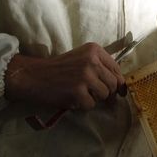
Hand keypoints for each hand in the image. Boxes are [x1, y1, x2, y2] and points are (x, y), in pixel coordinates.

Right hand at [4, 43, 125, 110]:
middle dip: (106, 92)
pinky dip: (82, 105)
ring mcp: (86, 76)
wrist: (34, 75)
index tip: (117, 90)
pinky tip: (72, 98)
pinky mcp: (78, 92)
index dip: (117, 81)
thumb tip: (122, 86)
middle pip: (114, 83)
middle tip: (92, 93)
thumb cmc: (58, 68)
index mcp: (94, 50)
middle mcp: (92, 61)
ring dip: (94, 98)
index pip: (116, 68)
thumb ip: (100, 67)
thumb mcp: (81, 58)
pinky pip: (91, 105)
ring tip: (79, 93)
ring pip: (105, 95)